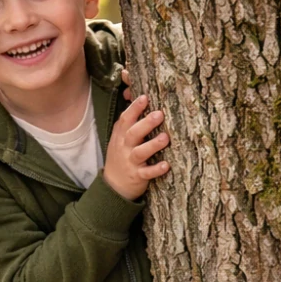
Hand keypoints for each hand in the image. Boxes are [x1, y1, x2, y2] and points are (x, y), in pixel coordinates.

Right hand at [103, 71, 169, 199]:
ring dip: (153, 145)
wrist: (114, 186)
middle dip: (145, 123)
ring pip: (140, 152)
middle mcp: (125, 148)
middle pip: (133, 133)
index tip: (145, 97)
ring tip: (165, 137)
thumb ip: (129, 121)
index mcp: (121, 136)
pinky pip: (147, 173)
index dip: (134, 108)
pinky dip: (156, 170)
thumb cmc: (122, 156)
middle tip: (159, 114)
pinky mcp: (138, 177)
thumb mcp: (120, 138)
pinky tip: (166, 165)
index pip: (125, 119)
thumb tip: (139, 95)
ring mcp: (131, 162)